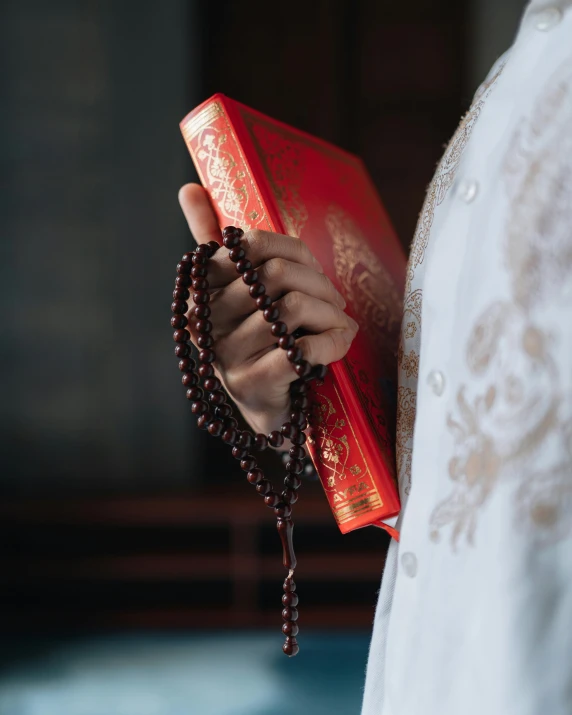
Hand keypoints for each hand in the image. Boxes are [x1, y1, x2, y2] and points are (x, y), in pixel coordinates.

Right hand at [178, 183, 357, 436]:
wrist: (261, 404)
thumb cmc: (253, 337)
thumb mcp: (233, 287)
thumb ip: (211, 239)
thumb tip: (188, 187)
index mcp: (201, 289)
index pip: (251, 244)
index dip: (294, 252)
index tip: (311, 270)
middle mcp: (206, 319)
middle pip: (276, 274)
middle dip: (320, 284)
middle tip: (336, 301)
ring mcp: (227, 355)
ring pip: (292, 310)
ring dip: (331, 314)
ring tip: (341, 323)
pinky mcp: (253, 384)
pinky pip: (301, 351)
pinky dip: (332, 343)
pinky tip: (340, 343)